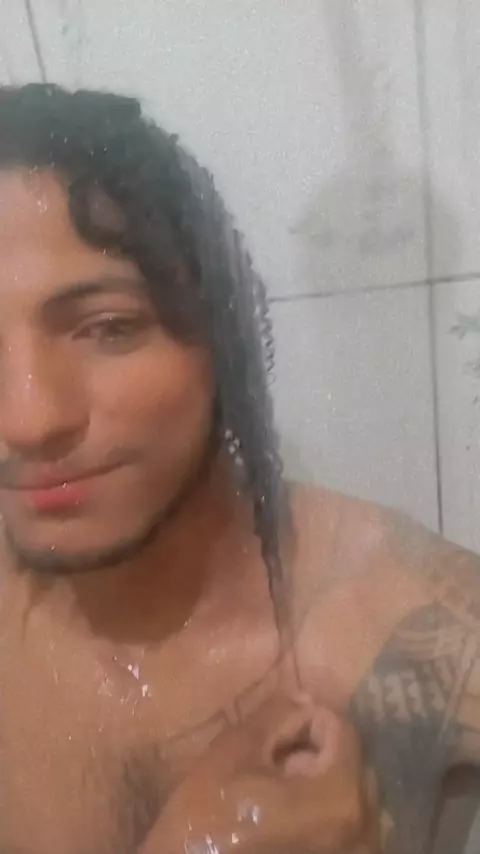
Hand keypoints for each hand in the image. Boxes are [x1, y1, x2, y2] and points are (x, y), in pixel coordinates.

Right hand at [140, 696, 380, 852]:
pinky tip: (286, 817)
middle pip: (352, 762)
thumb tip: (305, 698)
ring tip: (278, 788)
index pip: (342, 729)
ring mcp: (358, 853)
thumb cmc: (208, 816)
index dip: (306, 718)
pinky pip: (347, 826)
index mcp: (341, 795)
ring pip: (351, 794)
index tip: (272, 732)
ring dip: (320, 779)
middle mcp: (363, 829)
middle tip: (273, 758)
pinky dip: (323, 810)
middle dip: (315, 750)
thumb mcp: (237, 750)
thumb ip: (278, 713)